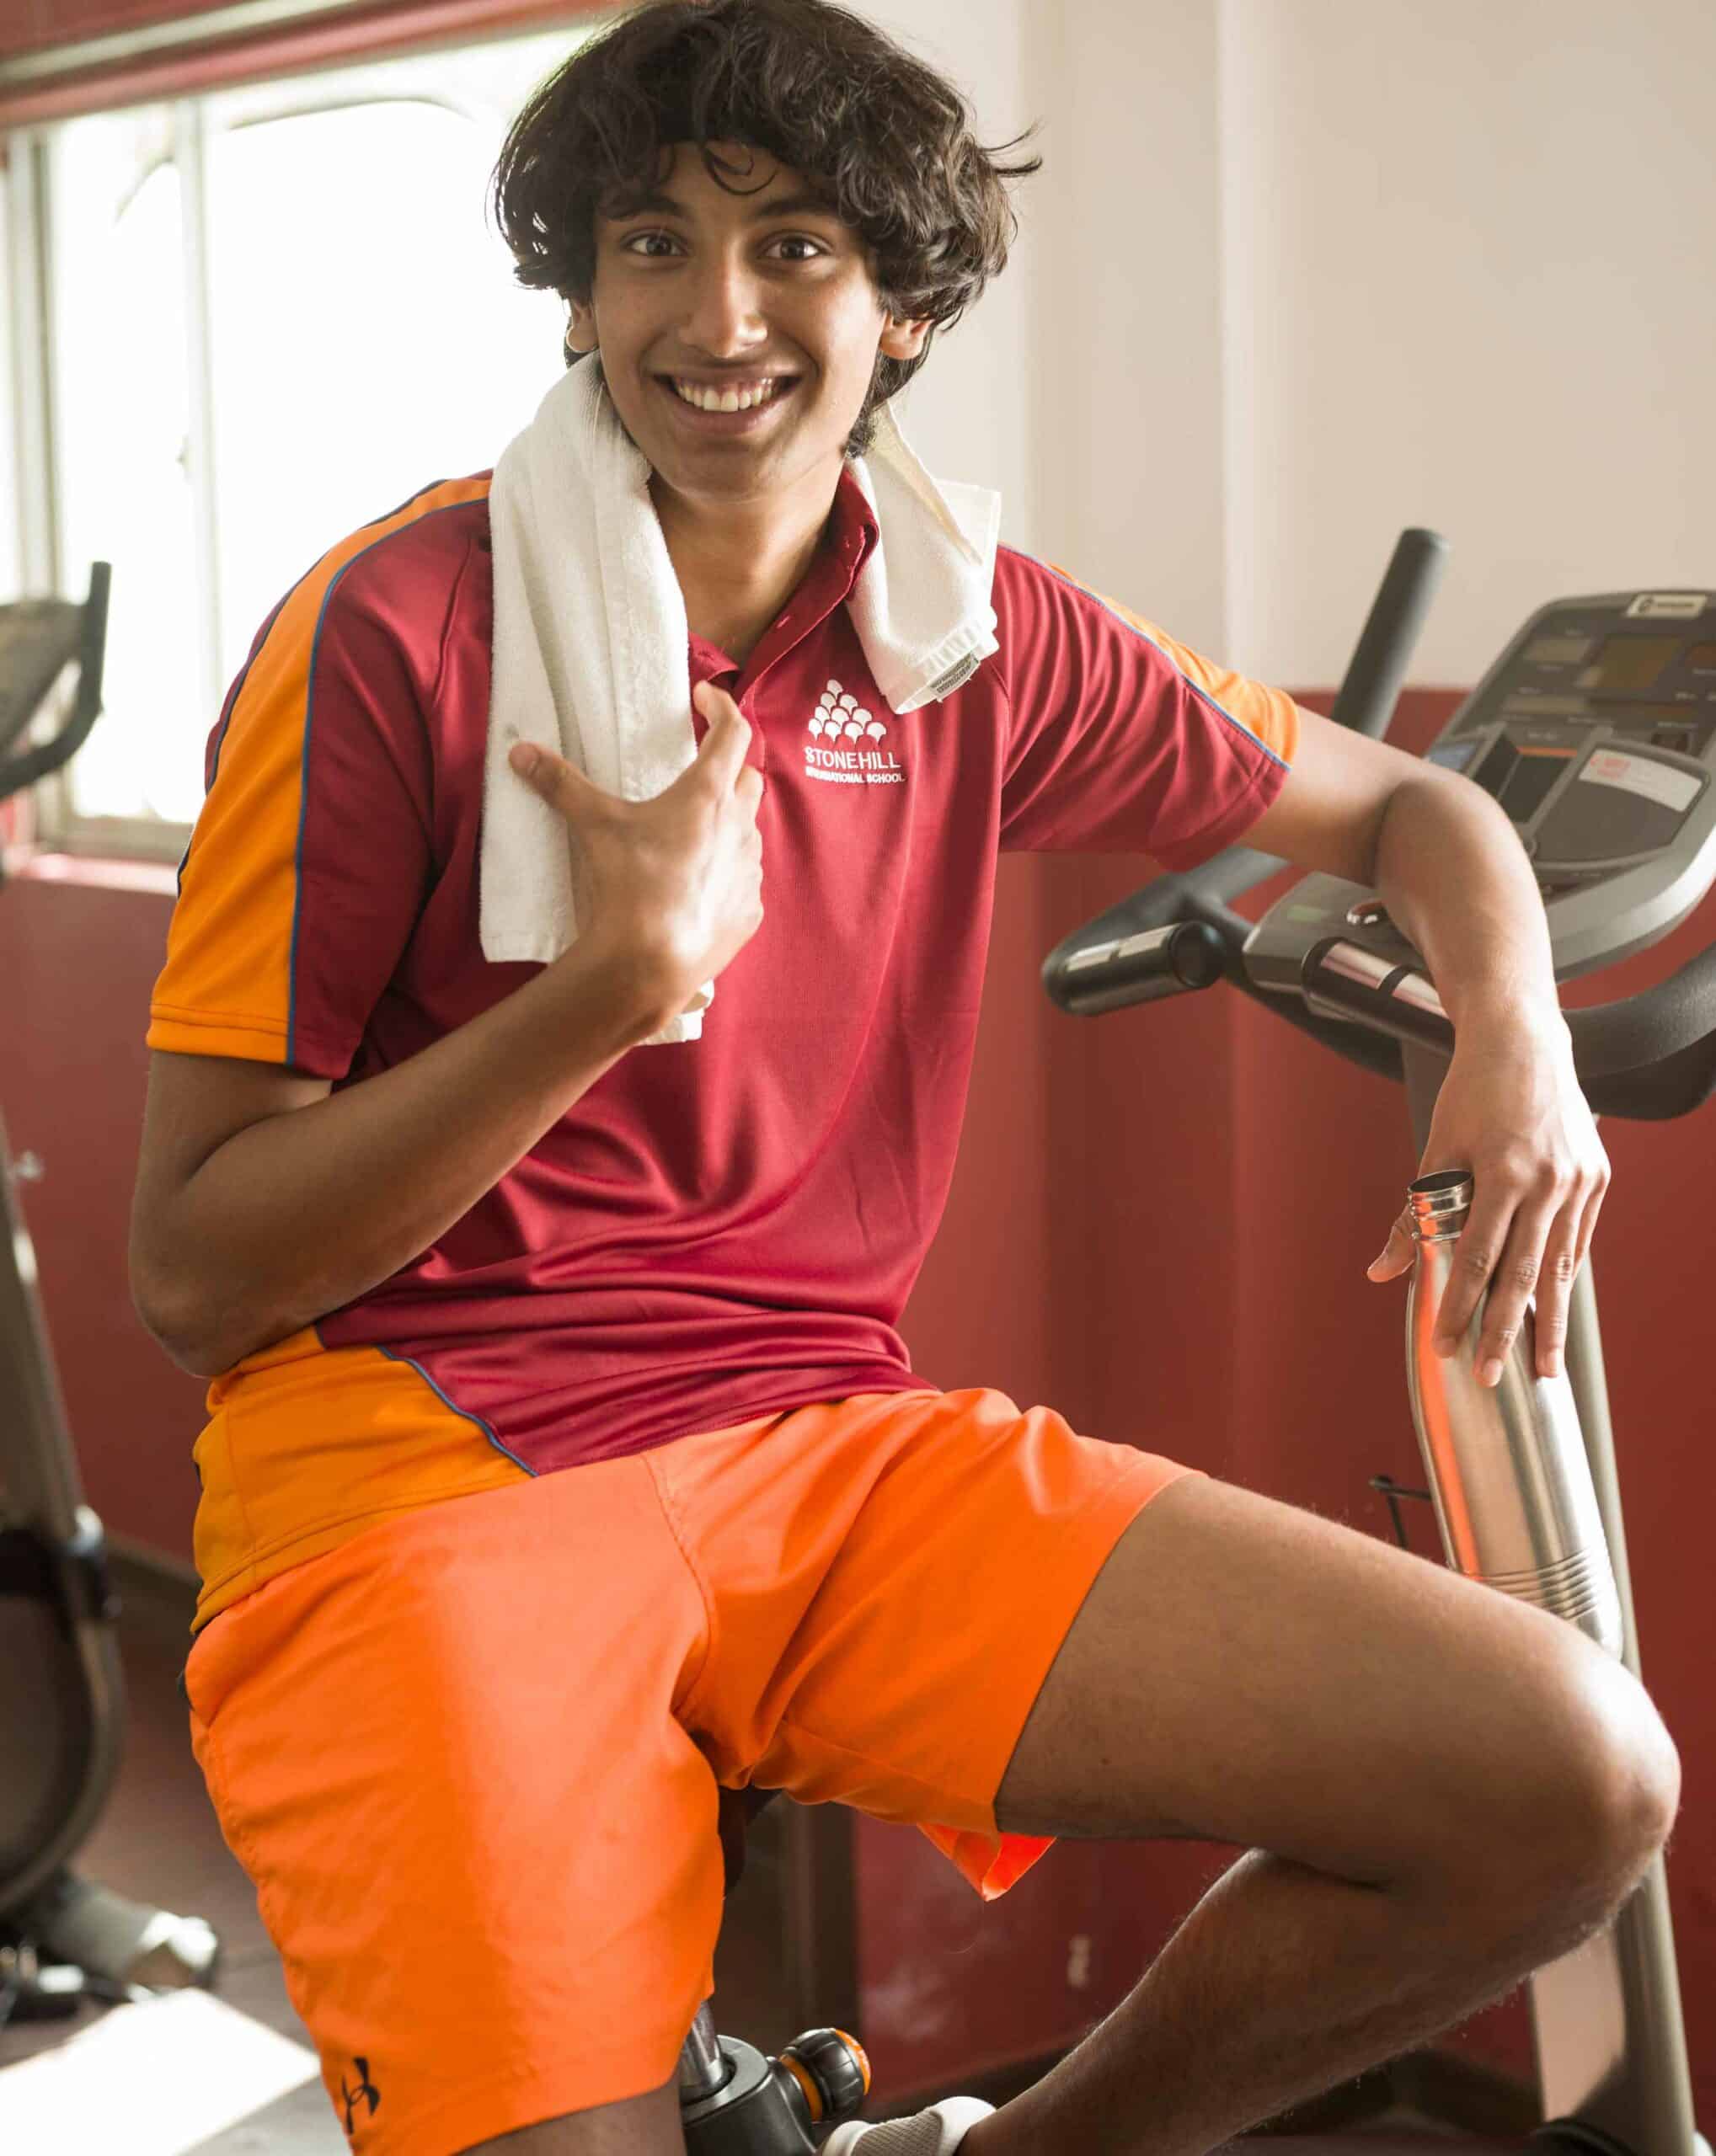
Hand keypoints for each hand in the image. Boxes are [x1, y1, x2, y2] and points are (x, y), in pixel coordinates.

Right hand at [507, 680, 764, 1020]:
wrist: (651, 962)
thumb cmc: (630, 884)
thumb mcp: (595, 827)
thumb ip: (561, 784)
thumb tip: (522, 752)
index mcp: (708, 795)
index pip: (733, 732)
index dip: (722, 707)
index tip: (704, 698)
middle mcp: (740, 827)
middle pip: (748, 781)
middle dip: (729, 771)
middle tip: (697, 775)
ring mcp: (749, 872)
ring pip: (748, 833)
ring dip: (727, 827)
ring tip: (690, 837)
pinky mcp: (749, 911)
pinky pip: (743, 882)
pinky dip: (726, 876)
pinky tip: (697, 887)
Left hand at [1364, 1012, 1608, 1385]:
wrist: (1525, 1042)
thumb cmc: (1471, 1094)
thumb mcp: (1435, 1147)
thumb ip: (1414, 1216)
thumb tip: (1382, 1272)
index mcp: (1504, 1172)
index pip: (1478, 1258)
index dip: (1462, 1308)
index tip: (1449, 1349)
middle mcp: (1548, 1181)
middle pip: (1525, 1274)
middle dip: (1508, 1332)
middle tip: (1494, 1377)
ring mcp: (1579, 1180)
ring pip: (1562, 1266)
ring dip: (1549, 1320)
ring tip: (1540, 1370)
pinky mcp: (1597, 1178)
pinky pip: (1578, 1241)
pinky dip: (1565, 1278)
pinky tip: (1554, 1312)